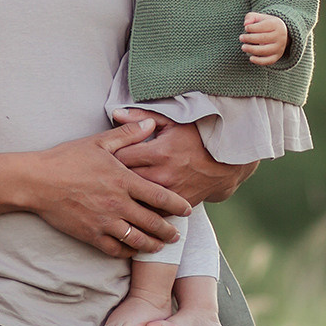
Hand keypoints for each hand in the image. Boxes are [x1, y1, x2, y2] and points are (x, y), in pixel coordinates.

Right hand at [29, 120, 189, 257]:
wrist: (37, 181)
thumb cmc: (67, 159)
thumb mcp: (99, 142)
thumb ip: (128, 134)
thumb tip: (150, 124)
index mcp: (123, 180)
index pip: (160, 196)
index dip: (177, 205)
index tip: (186, 210)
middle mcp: (118, 204)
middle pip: (153, 222)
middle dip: (169, 231)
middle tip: (177, 234)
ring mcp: (105, 222)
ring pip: (137, 240)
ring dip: (153, 244)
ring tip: (160, 245)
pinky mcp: (91, 235)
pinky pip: (116, 249)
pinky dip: (128, 252)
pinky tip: (134, 250)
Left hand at [112, 114, 256, 203]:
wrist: (226, 162)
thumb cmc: (196, 137)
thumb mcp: (171, 122)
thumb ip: (141, 118)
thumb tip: (115, 113)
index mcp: (159, 152)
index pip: (120, 157)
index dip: (106, 159)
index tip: (99, 159)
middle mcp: (163, 174)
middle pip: (124, 181)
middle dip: (110, 180)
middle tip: (99, 179)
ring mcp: (171, 193)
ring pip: (136, 200)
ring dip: (123, 197)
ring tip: (110, 195)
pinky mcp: (178, 206)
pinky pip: (152, 212)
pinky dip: (141, 210)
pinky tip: (130, 208)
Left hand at [241, 11, 287, 64]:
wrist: (280, 34)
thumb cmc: (266, 25)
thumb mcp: (259, 18)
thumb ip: (251, 17)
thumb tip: (246, 24)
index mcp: (276, 24)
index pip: (263, 26)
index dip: (252, 28)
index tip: (246, 28)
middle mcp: (280, 36)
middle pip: (263, 38)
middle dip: (250, 38)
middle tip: (241, 38)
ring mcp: (279, 47)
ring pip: (265, 50)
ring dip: (252, 49)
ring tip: (243, 47)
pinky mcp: (277, 56)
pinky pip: (269, 61)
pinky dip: (259, 61)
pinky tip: (251, 58)